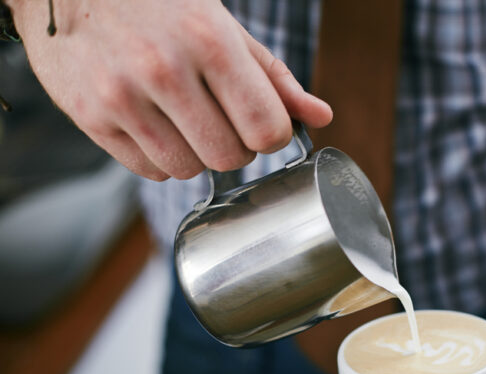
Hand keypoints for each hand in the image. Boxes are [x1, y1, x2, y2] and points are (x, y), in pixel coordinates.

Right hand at [8, 0, 331, 180]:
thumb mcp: (223, 26)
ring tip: (181, 116)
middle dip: (235, 146)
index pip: (266, 130)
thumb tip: (320, 116)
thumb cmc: (159, 6)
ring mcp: (121, 96)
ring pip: (188, 170)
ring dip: (195, 153)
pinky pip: (149, 170)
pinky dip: (160, 156)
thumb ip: (273, 77)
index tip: (259, 122)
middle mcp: (163, 69)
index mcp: (209, 41)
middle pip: (229, 157)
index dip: (270, 134)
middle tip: (219, 117)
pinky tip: (152, 121)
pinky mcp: (90, 118)